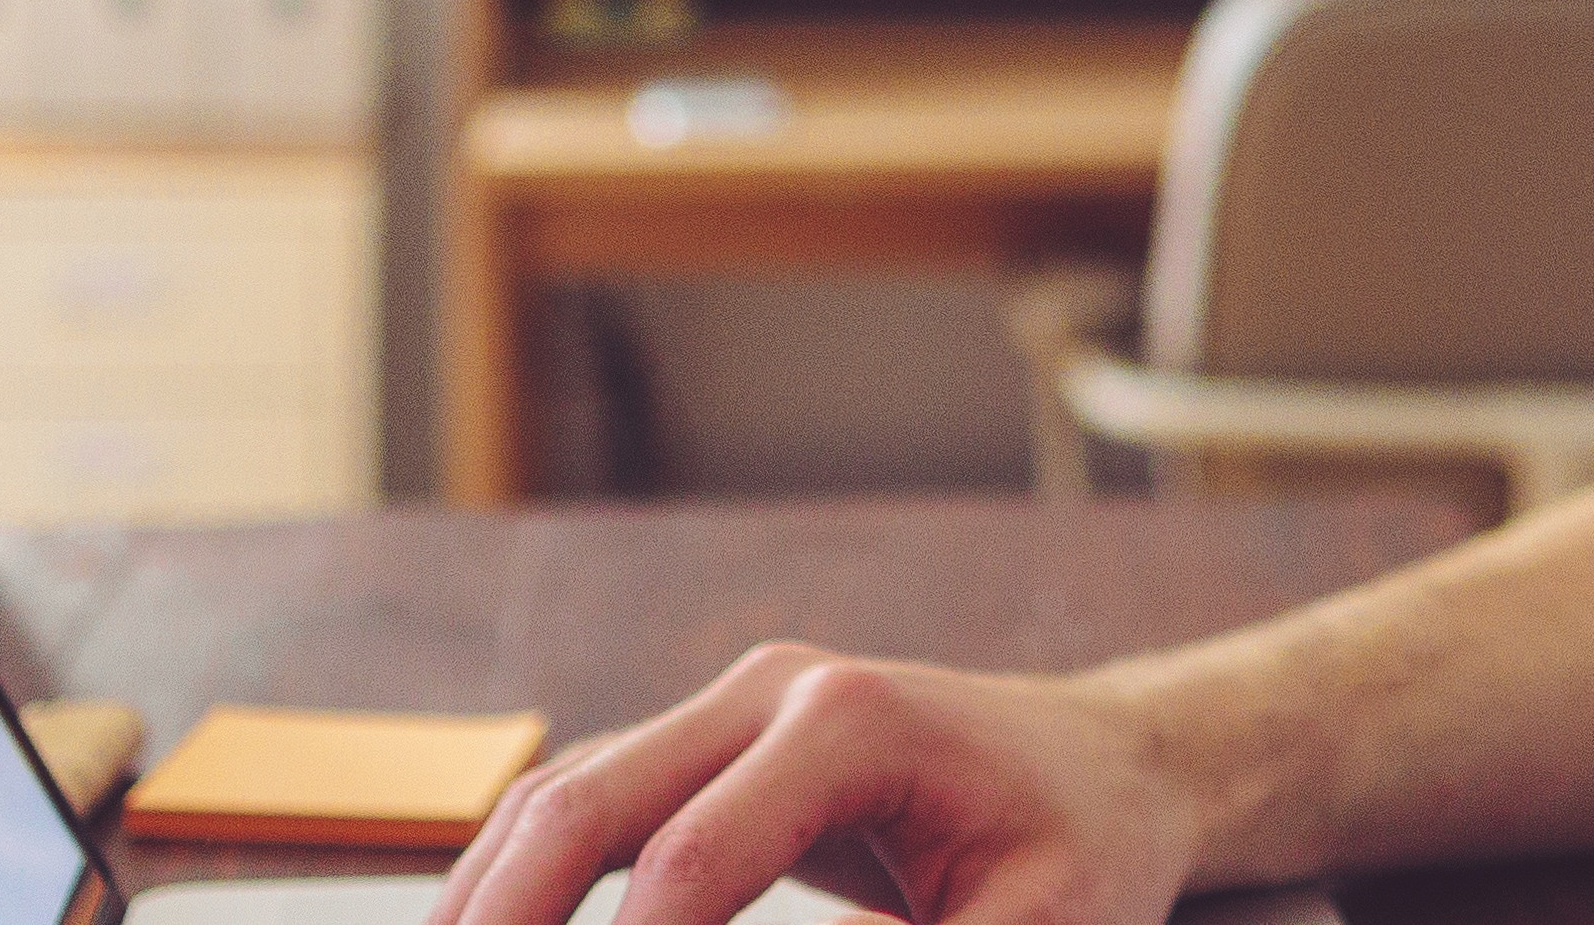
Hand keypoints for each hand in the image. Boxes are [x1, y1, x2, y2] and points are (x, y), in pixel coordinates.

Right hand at [425, 644, 1211, 924]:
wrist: (1106, 764)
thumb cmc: (1084, 852)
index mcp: (851, 724)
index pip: (694, 865)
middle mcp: (767, 691)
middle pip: (581, 803)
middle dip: (504, 920)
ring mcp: (725, 707)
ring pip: (556, 798)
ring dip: (487, 902)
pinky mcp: (703, 745)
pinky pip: (581, 806)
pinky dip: (519, 882)